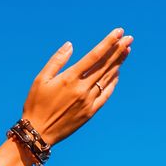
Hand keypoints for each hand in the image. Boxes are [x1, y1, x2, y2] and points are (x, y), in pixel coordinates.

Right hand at [19, 29, 131, 149]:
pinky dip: (113, 82)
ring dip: (118, 63)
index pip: (95, 56)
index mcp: (70, 78)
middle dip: (118, 50)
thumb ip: (57, 60)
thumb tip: (70, 45)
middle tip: (129, 38)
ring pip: (108, 78)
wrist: (38, 132)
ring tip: (126, 51)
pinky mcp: (90, 112)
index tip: (119, 32)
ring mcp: (88, 101)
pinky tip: (117, 73)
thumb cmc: (36, 104)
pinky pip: (106, 94)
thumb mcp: (41, 79)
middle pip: (105, 65)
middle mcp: (82, 89)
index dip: (108, 42)